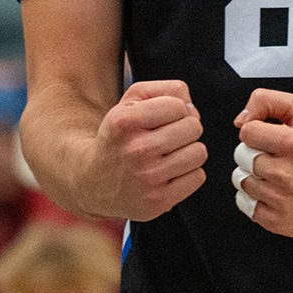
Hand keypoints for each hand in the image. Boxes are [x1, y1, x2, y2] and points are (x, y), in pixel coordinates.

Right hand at [84, 80, 205, 221]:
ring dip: (188, 151)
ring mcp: (148, 178)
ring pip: (199, 152)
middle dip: (183, 130)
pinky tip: (168, 173)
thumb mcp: (130, 102)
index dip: (174, 110)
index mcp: (125, 122)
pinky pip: (198, 177)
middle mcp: (136, 150)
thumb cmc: (118, 137)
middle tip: (165, 138)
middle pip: (193, 128)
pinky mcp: (159, 201)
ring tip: (167, 155)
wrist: (93, 181)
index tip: (159, 120)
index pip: (178, 106)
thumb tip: (193, 110)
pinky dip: (188, 173)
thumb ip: (166, 91)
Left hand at [231, 89, 292, 237]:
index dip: (256, 132)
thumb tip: (241, 120)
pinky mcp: (277, 221)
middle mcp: (286, 174)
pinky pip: (244, 204)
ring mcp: (281, 200)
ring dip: (255, 176)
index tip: (269, 138)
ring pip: (242, 181)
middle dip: (254, 154)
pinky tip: (274, 192)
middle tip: (276, 157)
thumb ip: (268, 102)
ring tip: (277, 175)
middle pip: (241, 157)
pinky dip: (255, 198)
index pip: (247, 132)